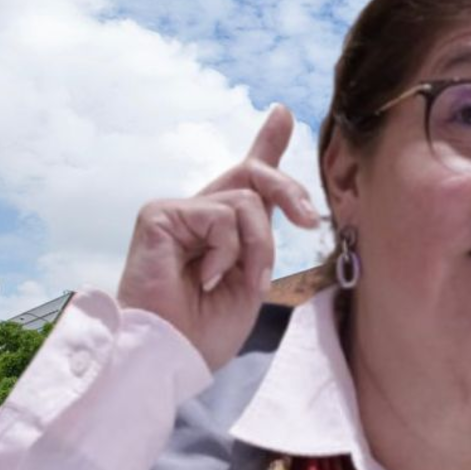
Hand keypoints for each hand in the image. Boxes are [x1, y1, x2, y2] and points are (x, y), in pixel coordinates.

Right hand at [117, 106, 319, 370]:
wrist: (174, 356)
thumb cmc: (206, 330)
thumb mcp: (252, 275)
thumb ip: (262, 231)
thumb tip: (272, 199)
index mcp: (223, 228)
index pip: (247, 177)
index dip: (267, 142)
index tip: (282, 113)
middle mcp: (199, 213)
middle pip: (254, 173)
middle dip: (290, 191)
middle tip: (311, 221)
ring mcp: (177, 211)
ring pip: (247, 201)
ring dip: (258, 247)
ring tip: (238, 281)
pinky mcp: (160, 214)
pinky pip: (222, 214)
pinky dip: (228, 251)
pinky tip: (207, 277)